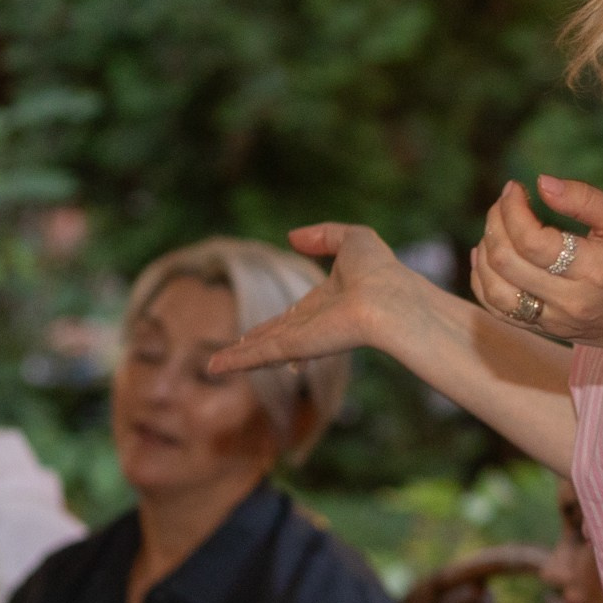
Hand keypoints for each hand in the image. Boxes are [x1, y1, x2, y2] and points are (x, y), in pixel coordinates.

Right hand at [207, 223, 428, 375]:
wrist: (389, 298)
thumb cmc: (380, 270)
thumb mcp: (353, 239)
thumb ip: (324, 235)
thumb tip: (292, 236)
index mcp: (326, 302)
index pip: (293, 316)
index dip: (274, 322)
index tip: (259, 330)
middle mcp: (312, 324)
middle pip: (275, 336)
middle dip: (254, 344)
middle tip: (232, 353)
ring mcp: (302, 338)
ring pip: (263, 349)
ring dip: (238, 357)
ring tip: (215, 366)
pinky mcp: (295, 346)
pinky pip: (259, 354)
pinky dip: (235, 362)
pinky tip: (214, 367)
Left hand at [471, 178, 602, 369]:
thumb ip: (585, 199)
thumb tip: (541, 182)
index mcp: (595, 270)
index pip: (533, 242)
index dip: (513, 209)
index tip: (515, 187)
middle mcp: (570, 301)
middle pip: (506, 262)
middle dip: (495, 222)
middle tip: (505, 201)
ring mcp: (554, 320)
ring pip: (493, 289)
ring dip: (485, 250)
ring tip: (497, 226)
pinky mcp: (544, 330)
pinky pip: (497, 309)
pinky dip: (482, 279)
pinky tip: (489, 256)